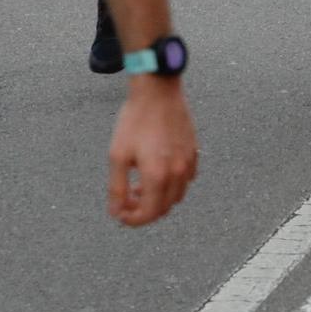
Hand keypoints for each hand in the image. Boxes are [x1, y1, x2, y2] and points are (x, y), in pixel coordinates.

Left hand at [106, 80, 197, 226]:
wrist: (158, 92)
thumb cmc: (135, 121)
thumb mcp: (118, 155)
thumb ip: (117, 188)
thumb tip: (116, 212)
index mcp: (157, 176)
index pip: (149, 213)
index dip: (133, 220)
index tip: (121, 214)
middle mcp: (177, 173)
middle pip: (164, 208)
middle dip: (145, 210)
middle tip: (127, 200)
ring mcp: (188, 162)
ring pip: (177, 195)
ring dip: (159, 198)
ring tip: (140, 186)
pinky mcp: (194, 151)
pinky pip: (187, 179)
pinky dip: (173, 184)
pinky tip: (158, 171)